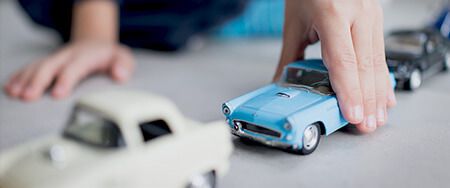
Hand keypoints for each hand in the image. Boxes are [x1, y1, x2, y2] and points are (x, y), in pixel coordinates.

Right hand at [4, 42, 133, 100]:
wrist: (97, 44)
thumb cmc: (111, 57)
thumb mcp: (123, 58)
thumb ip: (124, 65)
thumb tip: (120, 74)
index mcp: (87, 55)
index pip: (75, 67)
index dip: (65, 79)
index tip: (56, 94)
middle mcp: (68, 55)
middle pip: (50, 66)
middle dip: (38, 81)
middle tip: (28, 97)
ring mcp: (56, 58)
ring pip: (37, 66)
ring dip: (25, 79)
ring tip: (15, 94)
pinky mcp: (48, 62)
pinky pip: (30, 68)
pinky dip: (19, 77)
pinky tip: (10, 87)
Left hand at [275, 0, 395, 132]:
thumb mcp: (295, 21)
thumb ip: (290, 55)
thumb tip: (281, 83)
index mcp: (333, 13)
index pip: (343, 60)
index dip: (349, 91)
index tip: (352, 114)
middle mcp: (357, 13)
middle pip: (364, 66)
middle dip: (366, 100)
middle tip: (365, 125)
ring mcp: (371, 14)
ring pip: (377, 62)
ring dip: (378, 93)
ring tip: (376, 117)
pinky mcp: (376, 17)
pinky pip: (381, 53)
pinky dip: (382, 77)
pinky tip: (384, 95)